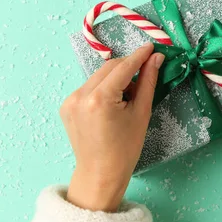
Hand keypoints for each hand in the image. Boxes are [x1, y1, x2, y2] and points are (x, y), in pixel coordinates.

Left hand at [59, 43, 163, 211]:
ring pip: (98, 76)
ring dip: (115, 78)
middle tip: (146, 69)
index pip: (123, 67)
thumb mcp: (141, 114)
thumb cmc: (125, 149)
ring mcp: (70, 101)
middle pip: (109, 68)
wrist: (100, 174)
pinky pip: (89, 87)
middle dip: (128, 66)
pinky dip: (103, 88)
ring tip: (129, 95)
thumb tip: (155, 59)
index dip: (139, 56)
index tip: (152, 47)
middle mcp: (81, 95)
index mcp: (100, 99)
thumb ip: (148, 82)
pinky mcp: (66, 106)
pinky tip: (113, 103)